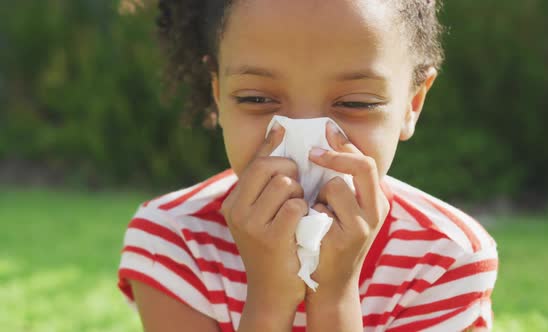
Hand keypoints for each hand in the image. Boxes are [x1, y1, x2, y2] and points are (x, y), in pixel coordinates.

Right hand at [221, 123, 306, 307]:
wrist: (272, 291)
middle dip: (290, 170)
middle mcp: (236, 210)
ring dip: (299, 193)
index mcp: (233, 202)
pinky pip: (296, 205)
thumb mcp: (259, 215)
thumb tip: (278, 131)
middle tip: (298, 186)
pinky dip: (306, 211)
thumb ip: (265, 181)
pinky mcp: (270, 237)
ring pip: (285, 183)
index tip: (285, 128)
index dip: (274, 146)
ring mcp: (251, 224)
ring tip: (299, 209)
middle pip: (268, 166)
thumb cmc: (272, 247)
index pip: (254, 162)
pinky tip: (304, 223)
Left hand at [306, 122, 390, 297]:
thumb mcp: (343, 212)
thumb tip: (325, 144)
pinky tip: (313, 229)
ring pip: (336, 185)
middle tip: (312, 152)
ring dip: (319, 194)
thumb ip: (342, 184)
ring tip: (317, 213)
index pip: (366, 160)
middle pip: (364, 165)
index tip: (326, 129)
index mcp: (377, 201)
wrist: (330, 286)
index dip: (345, 143)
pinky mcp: (346, 238)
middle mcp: (377, 211)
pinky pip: (322, 208)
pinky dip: (312, 213)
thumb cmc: (330, 241)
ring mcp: (363, 225)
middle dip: (336, 154)